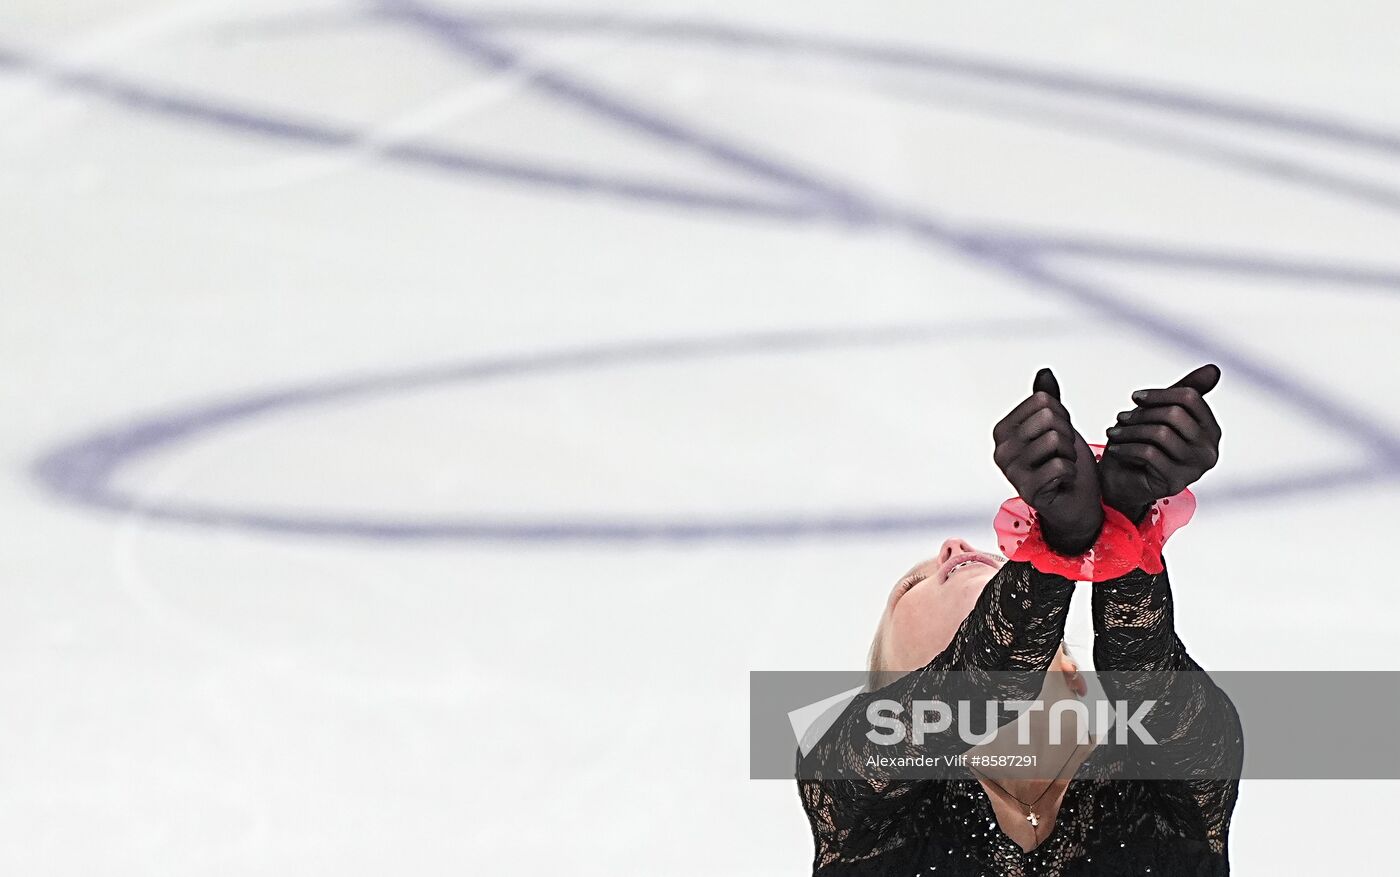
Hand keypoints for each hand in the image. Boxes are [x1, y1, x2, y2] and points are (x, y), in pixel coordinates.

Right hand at [993, 368, 1102, 553]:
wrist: (1075, 503)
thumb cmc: (1064, 465)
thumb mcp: (1058, 427)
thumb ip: (1048, 402)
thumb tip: (1044, 373)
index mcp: (1004, 431)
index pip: (1043, 400)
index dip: (1061, 415)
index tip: (1058, 435)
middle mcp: (1001, 450)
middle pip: (1048, 418)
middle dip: (1067, 435)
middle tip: (1063, 454)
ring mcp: (1012, 471)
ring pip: (1055, 440)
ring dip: (1070, 454)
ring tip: (1063, 466)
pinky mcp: (1027, 490)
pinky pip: (1059, 466)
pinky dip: (1070, 472)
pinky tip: (1063, 481)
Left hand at [1100, 364, 1222, 521]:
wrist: (1123, 482)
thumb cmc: (1144, 444)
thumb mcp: (1162, 414)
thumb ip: (1186, 392)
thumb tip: (1213, 369)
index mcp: (1210, 430)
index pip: (1190, 398)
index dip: (1159, 394)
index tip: (1136, 398)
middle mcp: (1208, 450)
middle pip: (1174, 414)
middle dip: (1142, 413)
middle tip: (1122, 418)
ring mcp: (1194, 469)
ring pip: (1160, 433)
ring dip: (1130, 430)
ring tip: (1114, 433)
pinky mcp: (1175, 483)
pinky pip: (1149, 453)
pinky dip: (1127, 447)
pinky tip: (1117, 449)